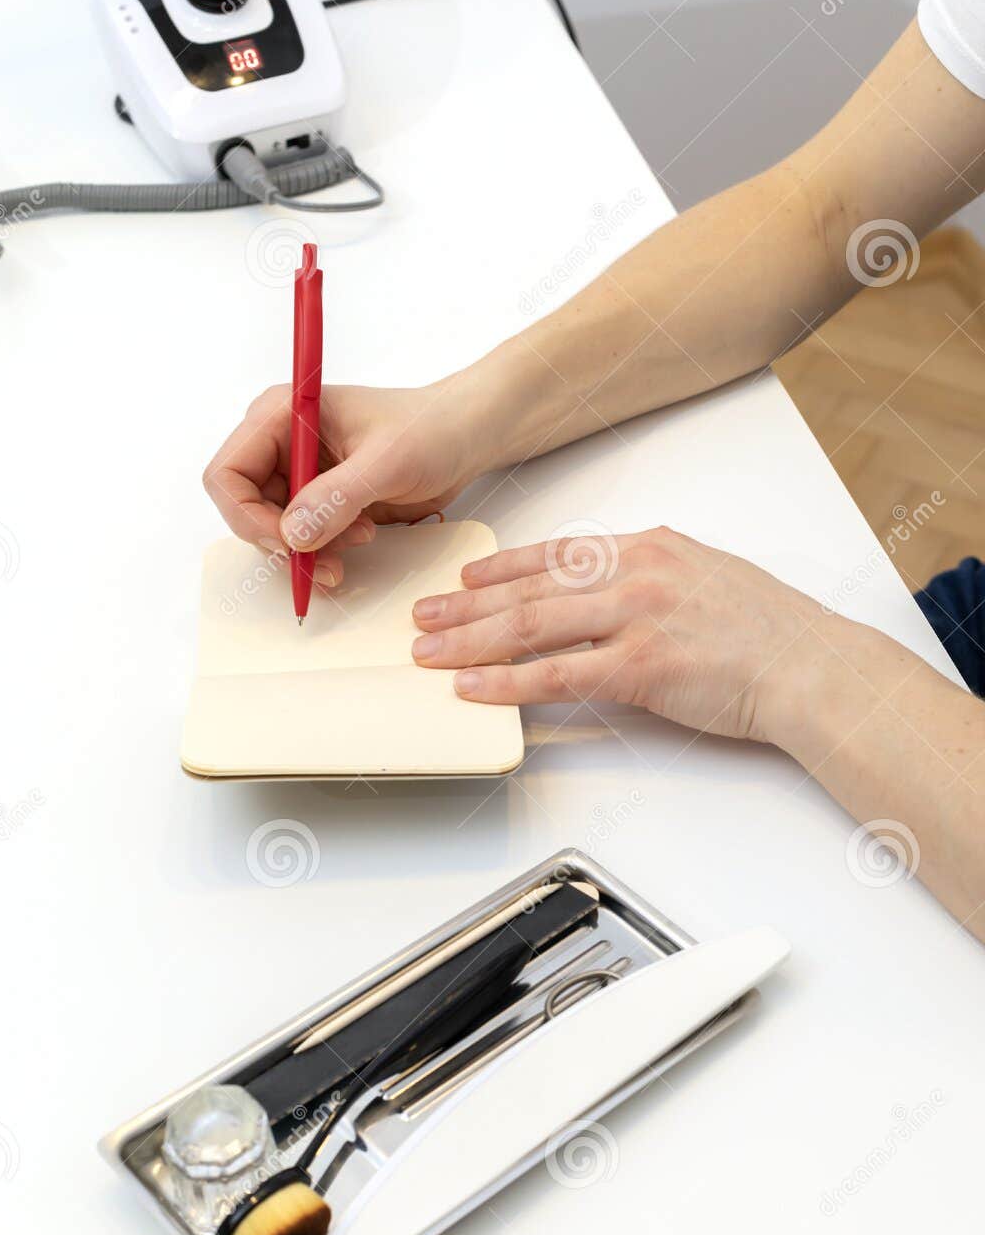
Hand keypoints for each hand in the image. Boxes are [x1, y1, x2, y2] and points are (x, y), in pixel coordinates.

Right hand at [203, 376, 498, 586]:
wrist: (466, 435)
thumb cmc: (431, 427)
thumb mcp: (387, 461)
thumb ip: (336, 496)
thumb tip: (292, 534)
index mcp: (280, 414)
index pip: (228, 474)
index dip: (248, 516)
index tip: (289, 541)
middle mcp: (280, 443)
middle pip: (245, 509)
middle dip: (282, 541)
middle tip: (324, 560)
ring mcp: (299, 473)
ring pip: (273, 529)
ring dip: (307, 550)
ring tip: (358, 541)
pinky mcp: (320, 498)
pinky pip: (301, 537)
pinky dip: (323, 550)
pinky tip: (360, 538)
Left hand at [410, 526, 829, 743]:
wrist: (812, 666)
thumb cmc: (770, 632)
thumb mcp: (708, 578)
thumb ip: (656, 577)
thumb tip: (616, 590)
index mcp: (650, 547)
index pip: (557, 553)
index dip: (502, 567)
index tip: (466, 578)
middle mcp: (635, 573)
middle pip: (529, 587)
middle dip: (466, 604)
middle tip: (422, 615)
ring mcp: (636, 616)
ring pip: (529, 625)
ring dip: (468, 640)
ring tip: (427, 652)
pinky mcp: (640, 667)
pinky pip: (555, 674)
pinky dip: (505, 682)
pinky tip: (471, 688)